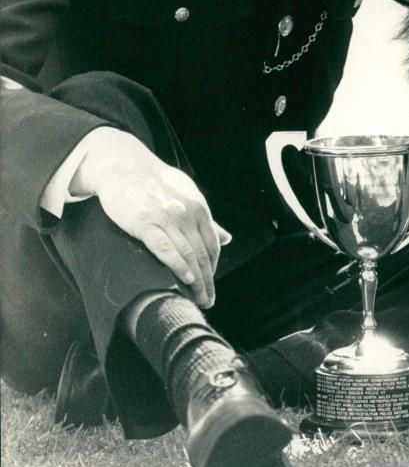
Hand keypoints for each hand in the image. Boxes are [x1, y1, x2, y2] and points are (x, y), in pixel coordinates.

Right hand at [70, 128, 230, 307]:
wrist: (124, 166)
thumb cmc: (155, 181)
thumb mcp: (187, 195)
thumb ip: (206, 219)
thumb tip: (227, 238)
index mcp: (199, 207)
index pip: (212, 243)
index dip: (213, 267)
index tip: (211, 284)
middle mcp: (187, 213)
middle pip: (203, 253)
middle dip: (208, 280)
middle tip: (209, 300)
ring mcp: (167, 218)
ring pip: (188, 254)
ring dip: (196, 281)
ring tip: (198, 299)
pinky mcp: (145, 224)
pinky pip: (166, 249)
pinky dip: (178, 266)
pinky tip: (186, 280)